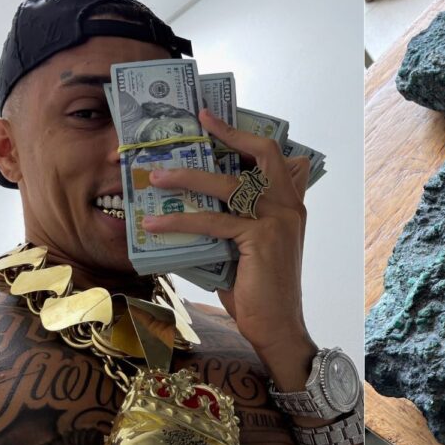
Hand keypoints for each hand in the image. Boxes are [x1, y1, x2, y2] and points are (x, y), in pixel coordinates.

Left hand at [142, 108, 314, 365]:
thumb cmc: (260, 290)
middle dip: (229, 134)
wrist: (278, 326)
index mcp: (289, 205)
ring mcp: (278, 220)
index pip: (272, 157)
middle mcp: (289, 206)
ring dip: (189, 177)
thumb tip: (191, 207)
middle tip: (196, 124)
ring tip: (156, 178)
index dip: (242, 135)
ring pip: (230, 185)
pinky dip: (182, 220)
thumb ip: (231, 223)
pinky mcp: (261, 238)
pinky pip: (215, 221)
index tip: (211, 119)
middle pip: (264, 154)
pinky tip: (155, 224)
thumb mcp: (247, 249)